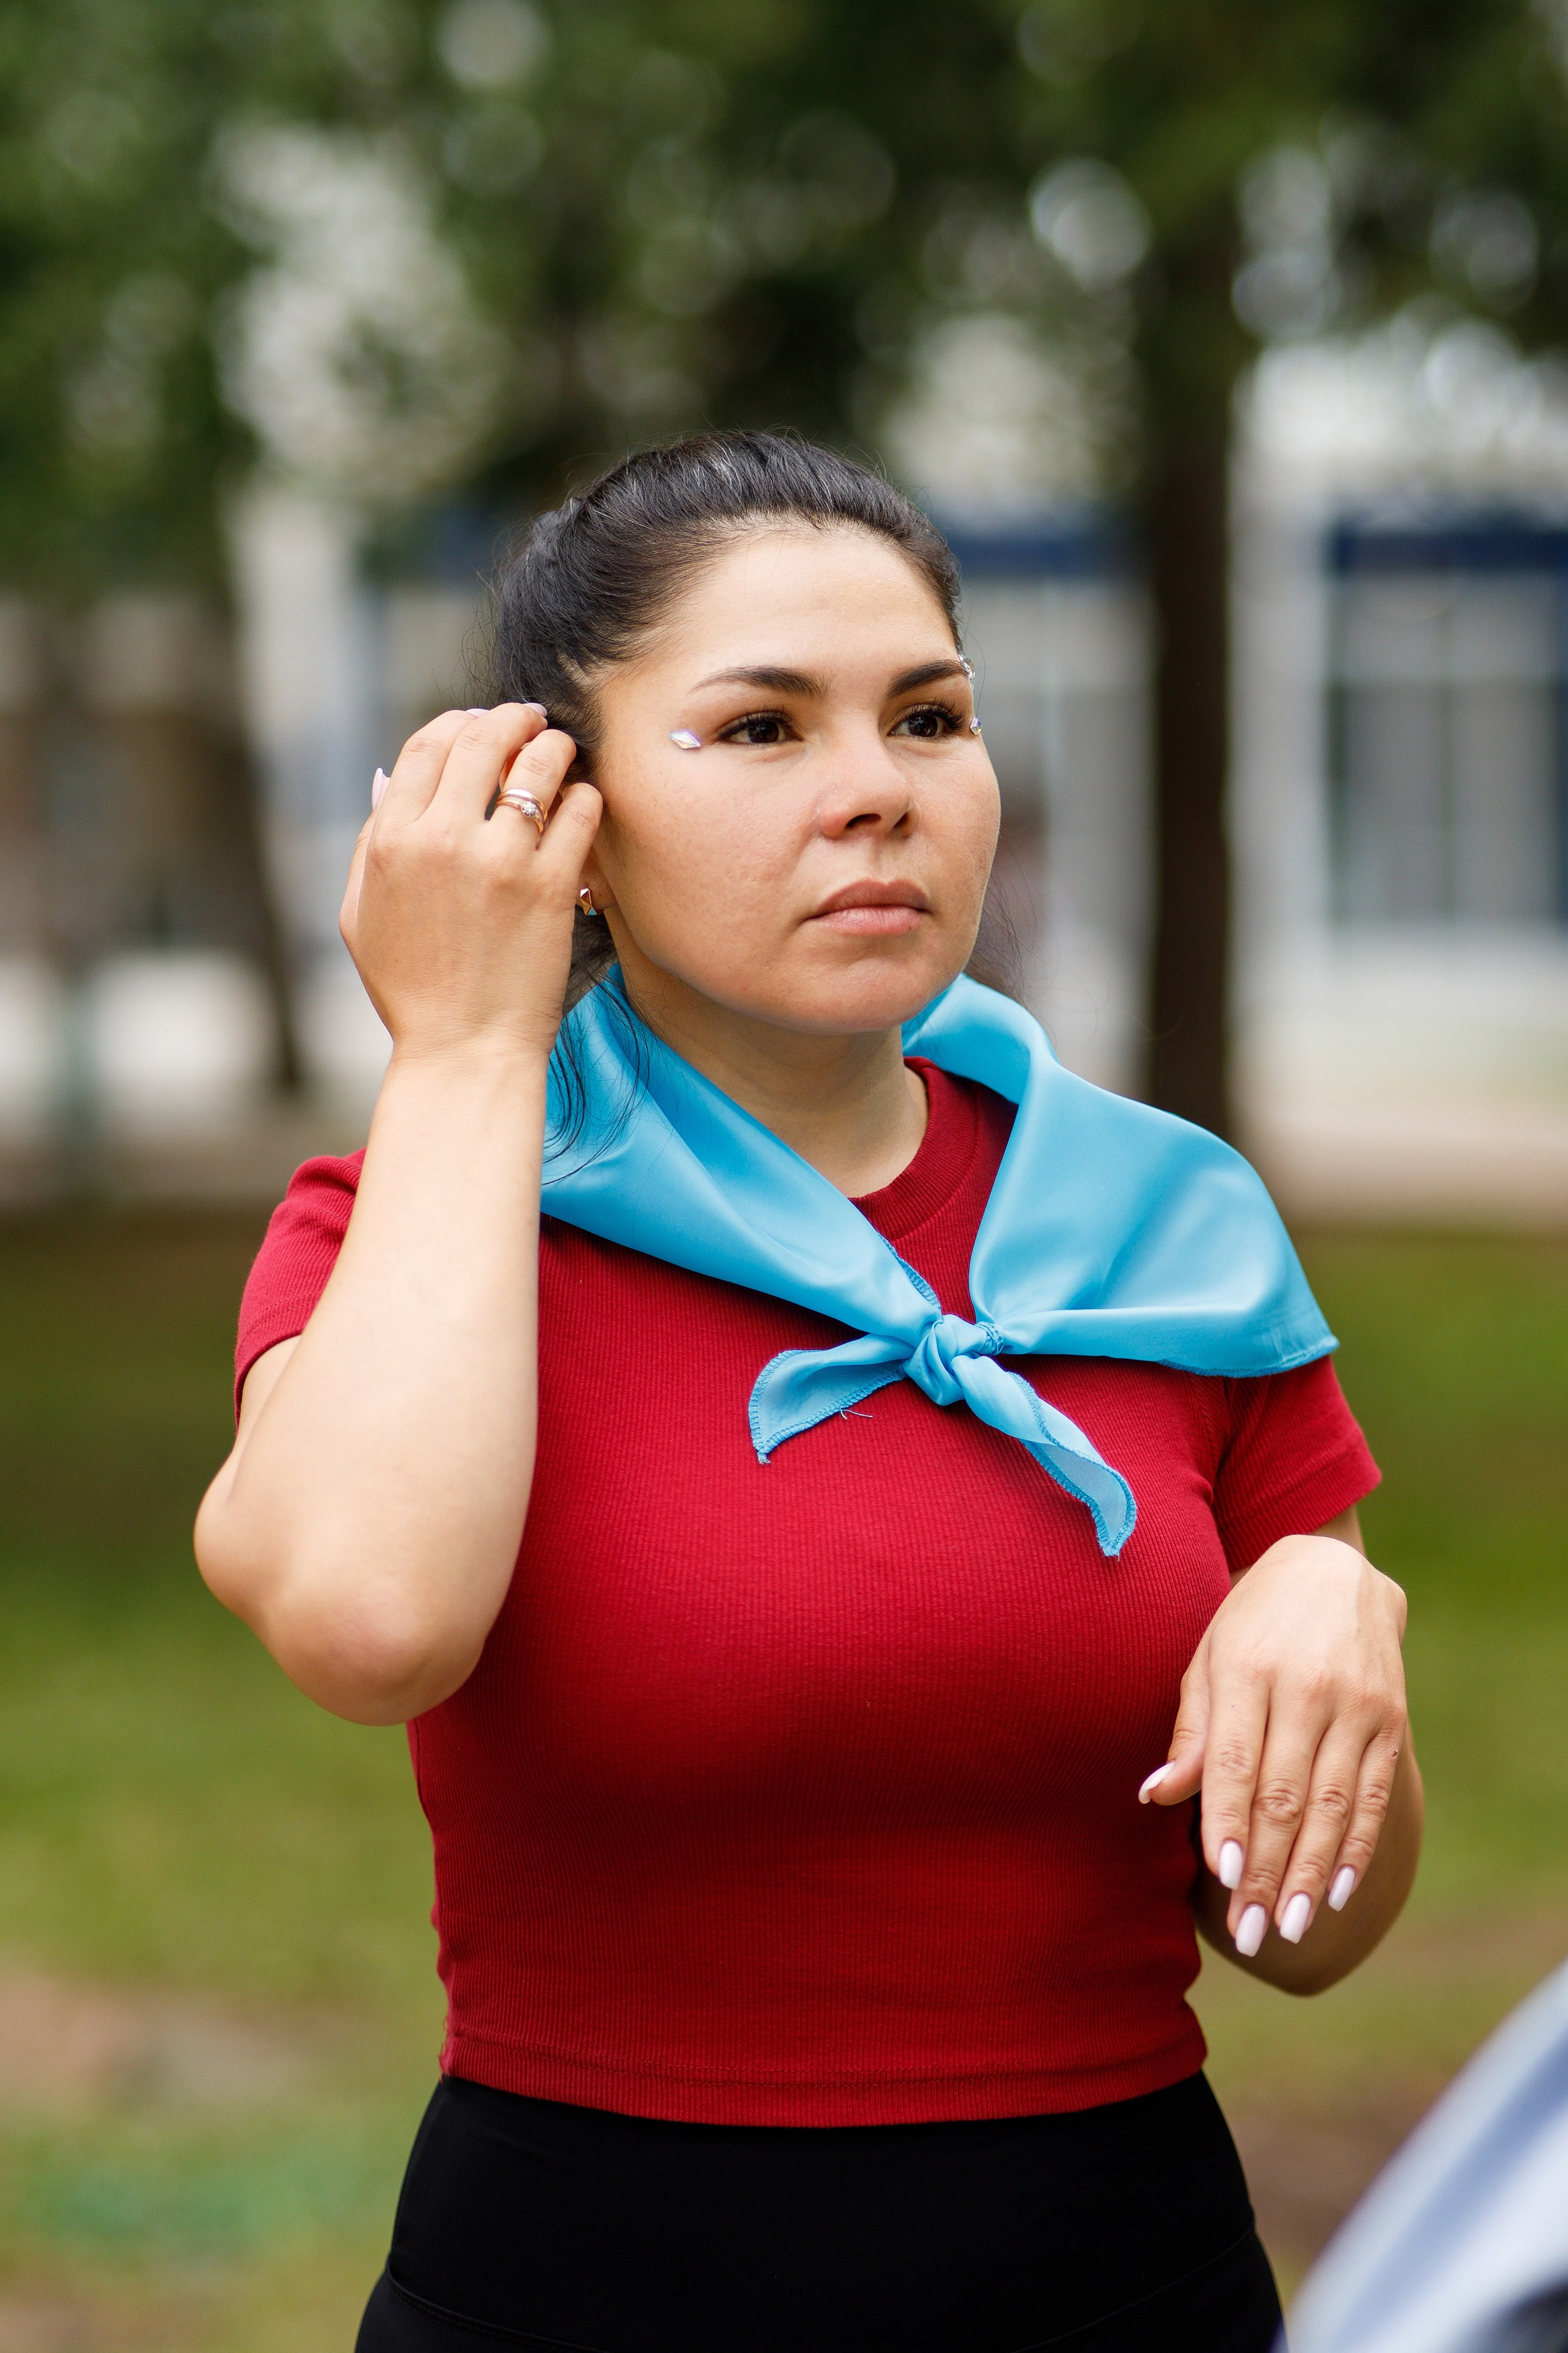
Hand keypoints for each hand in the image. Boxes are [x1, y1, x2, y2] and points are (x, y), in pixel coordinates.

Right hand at [341, 704, 600, 1065]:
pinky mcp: (551, 886)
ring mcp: (500, 860)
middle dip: (512, 718)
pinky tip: (584, 803)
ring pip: (539, 763)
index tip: (482, 724)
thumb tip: (382, 779)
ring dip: (556, 746)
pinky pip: (580, 811)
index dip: (459, 722)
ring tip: (564, 750)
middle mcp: (443, 839)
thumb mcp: (360, 916)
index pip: (428, 745)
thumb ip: (368, 842)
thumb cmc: (411, 991)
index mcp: (391, 841)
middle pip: (483, 738)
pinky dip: (586, 796)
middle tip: (532, 719)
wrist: (464, 1050)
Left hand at [1142, 1528, 1407, 1957]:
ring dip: (1309, 1875)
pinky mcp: (1390, 1721)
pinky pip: (1375, 1797)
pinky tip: (1338, 1894)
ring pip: (1333, 1807)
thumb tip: (1155, 1796)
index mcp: (1249, 1670)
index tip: (1218, 1880)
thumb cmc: (1250, 1624)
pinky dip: (1356, 1850)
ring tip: (1287, 1929)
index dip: (1227, 1824)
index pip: (1236, 1763)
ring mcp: (1357, 1706)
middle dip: (1265, 1870)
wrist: (1331, 1571)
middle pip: (1285, 1796)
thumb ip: (1191, 1732)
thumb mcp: (1207, 1659)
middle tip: (1247, 1933)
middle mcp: (1308, 1689)